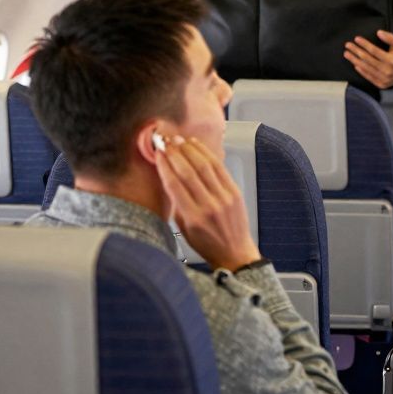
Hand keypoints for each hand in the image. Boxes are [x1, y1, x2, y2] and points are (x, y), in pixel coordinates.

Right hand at [153, 135, 260, 271]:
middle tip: (166, 142)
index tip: (157, 154)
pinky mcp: (234, 191)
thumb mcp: (184, 229)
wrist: (234, 252)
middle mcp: (209, 205)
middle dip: (175, 153)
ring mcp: (224, 197)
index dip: (164, 165)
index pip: (175, 185)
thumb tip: (169, 177)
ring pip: (204, 166)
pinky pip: (219, 167)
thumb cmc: (207, 244)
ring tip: (179, 140)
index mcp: (193, 217)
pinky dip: (207, 153)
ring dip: (190, 149)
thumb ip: (178, 204)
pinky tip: (197, 146)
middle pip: (188, 172)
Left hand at [343, 30, 392, 88]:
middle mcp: (387, 70)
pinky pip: (368, 76)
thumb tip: (379, 32)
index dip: (364, 44)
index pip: (374, 51)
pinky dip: (361, 70)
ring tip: (347, 54)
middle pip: (367, 59)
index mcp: (392, 60)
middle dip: (356, 51)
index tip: (356, 39)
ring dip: (354, 60)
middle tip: (348, 45)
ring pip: (366, 68)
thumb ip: (390, 38)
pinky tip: (355, 64)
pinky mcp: (381, 84)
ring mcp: (383, 78)